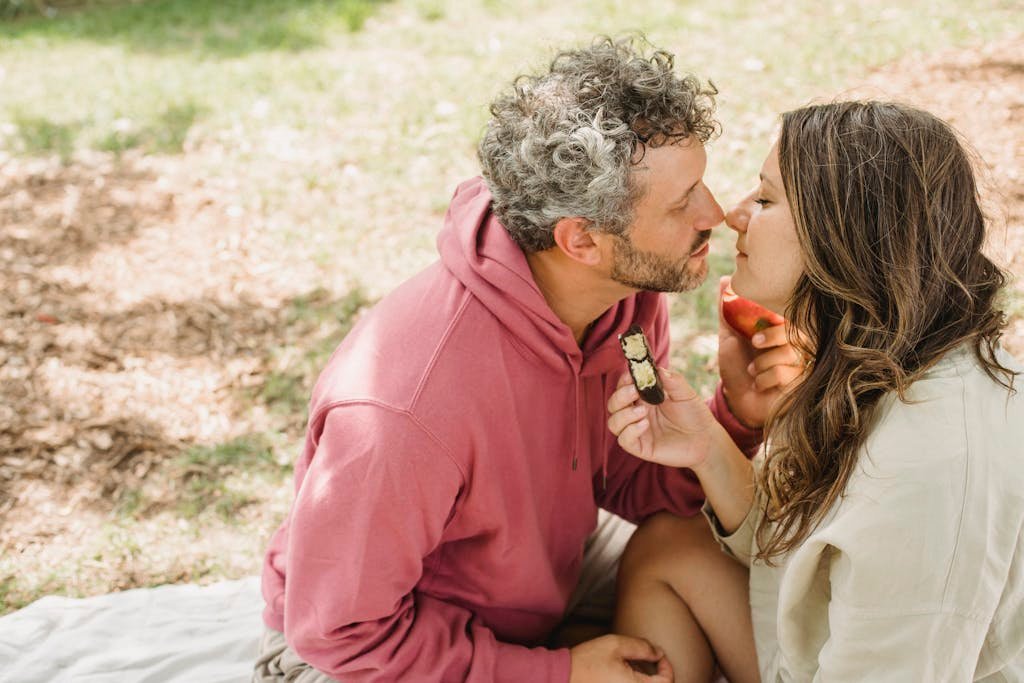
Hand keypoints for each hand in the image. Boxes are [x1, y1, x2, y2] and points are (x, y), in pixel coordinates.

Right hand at [569, 634, 672, 682]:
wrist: (563, 678)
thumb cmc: (587, 661)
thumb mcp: (615, 645)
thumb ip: (641, 647)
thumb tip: (658, 652)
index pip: (667, 682)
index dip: (667, 667)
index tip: (659, 655)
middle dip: (656, 674)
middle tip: (645, 659)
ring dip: (644, 679)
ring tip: (629, 664)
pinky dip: (632, 682)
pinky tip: (622, 673)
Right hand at [607, 367, 717, 469]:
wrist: (707, 440)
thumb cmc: (695, 415)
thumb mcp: (686, 394)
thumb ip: (673, 381)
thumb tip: (658, 369)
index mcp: (644, 398)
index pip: (624, 387)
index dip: (624, 380)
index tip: (631, 374)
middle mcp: (637, 413)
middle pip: (614, 404)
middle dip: (620, 396)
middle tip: (634, 391)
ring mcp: (637, 430)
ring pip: (614, 422)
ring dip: (623, 414)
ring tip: (643, 412)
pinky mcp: (641, 447)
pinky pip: (624, 440)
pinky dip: (630, 431)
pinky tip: (645, 424)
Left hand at [717, 276, 805, 426]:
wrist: (737, 401)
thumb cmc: (736, 367)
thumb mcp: (728, 336)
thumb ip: (728, 309)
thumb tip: (725, 280)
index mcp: (780, 331)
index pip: (789, 315)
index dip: (774, 318)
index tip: (755, 325)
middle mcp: (795, 346)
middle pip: (797, 331)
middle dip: (773, 335)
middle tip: (754, 342)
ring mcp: (801, 365)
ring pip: (792, 353)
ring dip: (764, 363)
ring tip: (752, 371)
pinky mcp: (801, 384)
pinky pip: (788, 373)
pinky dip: (766, 378)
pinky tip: (759, 384)